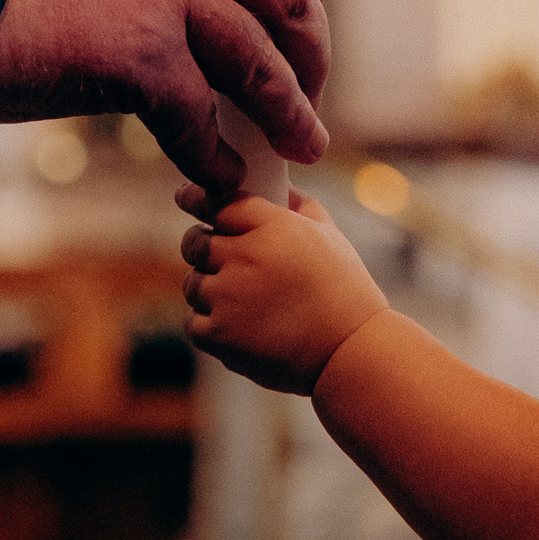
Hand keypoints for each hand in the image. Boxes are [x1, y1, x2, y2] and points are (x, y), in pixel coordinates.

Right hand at [0, 0, 329, 194]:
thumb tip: (184, 1)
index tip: (313, 7)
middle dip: (310, 50)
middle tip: (310, 90)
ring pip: (260, 61)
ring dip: (289, 110)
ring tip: (302, 143)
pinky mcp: (140, 55)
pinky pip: (201, 118)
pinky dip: (219, 156)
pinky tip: (222, 177)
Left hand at [177, 187, 388, 393]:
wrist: (352, 351)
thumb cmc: (345, 292)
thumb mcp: (330, 236)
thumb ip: (300, 206)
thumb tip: (280, 188)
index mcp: (273, 227)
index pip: (219, 203)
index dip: (198, 200)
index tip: (186, 199)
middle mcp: (245, 257)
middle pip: (195, 242)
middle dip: (201, 246)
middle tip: (217, 257)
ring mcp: (229, 297)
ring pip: (192, 283)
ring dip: (208, 288)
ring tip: (238, 299)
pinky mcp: (221, 335)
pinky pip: (193, 322)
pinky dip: (208, 324)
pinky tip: (234, 324)